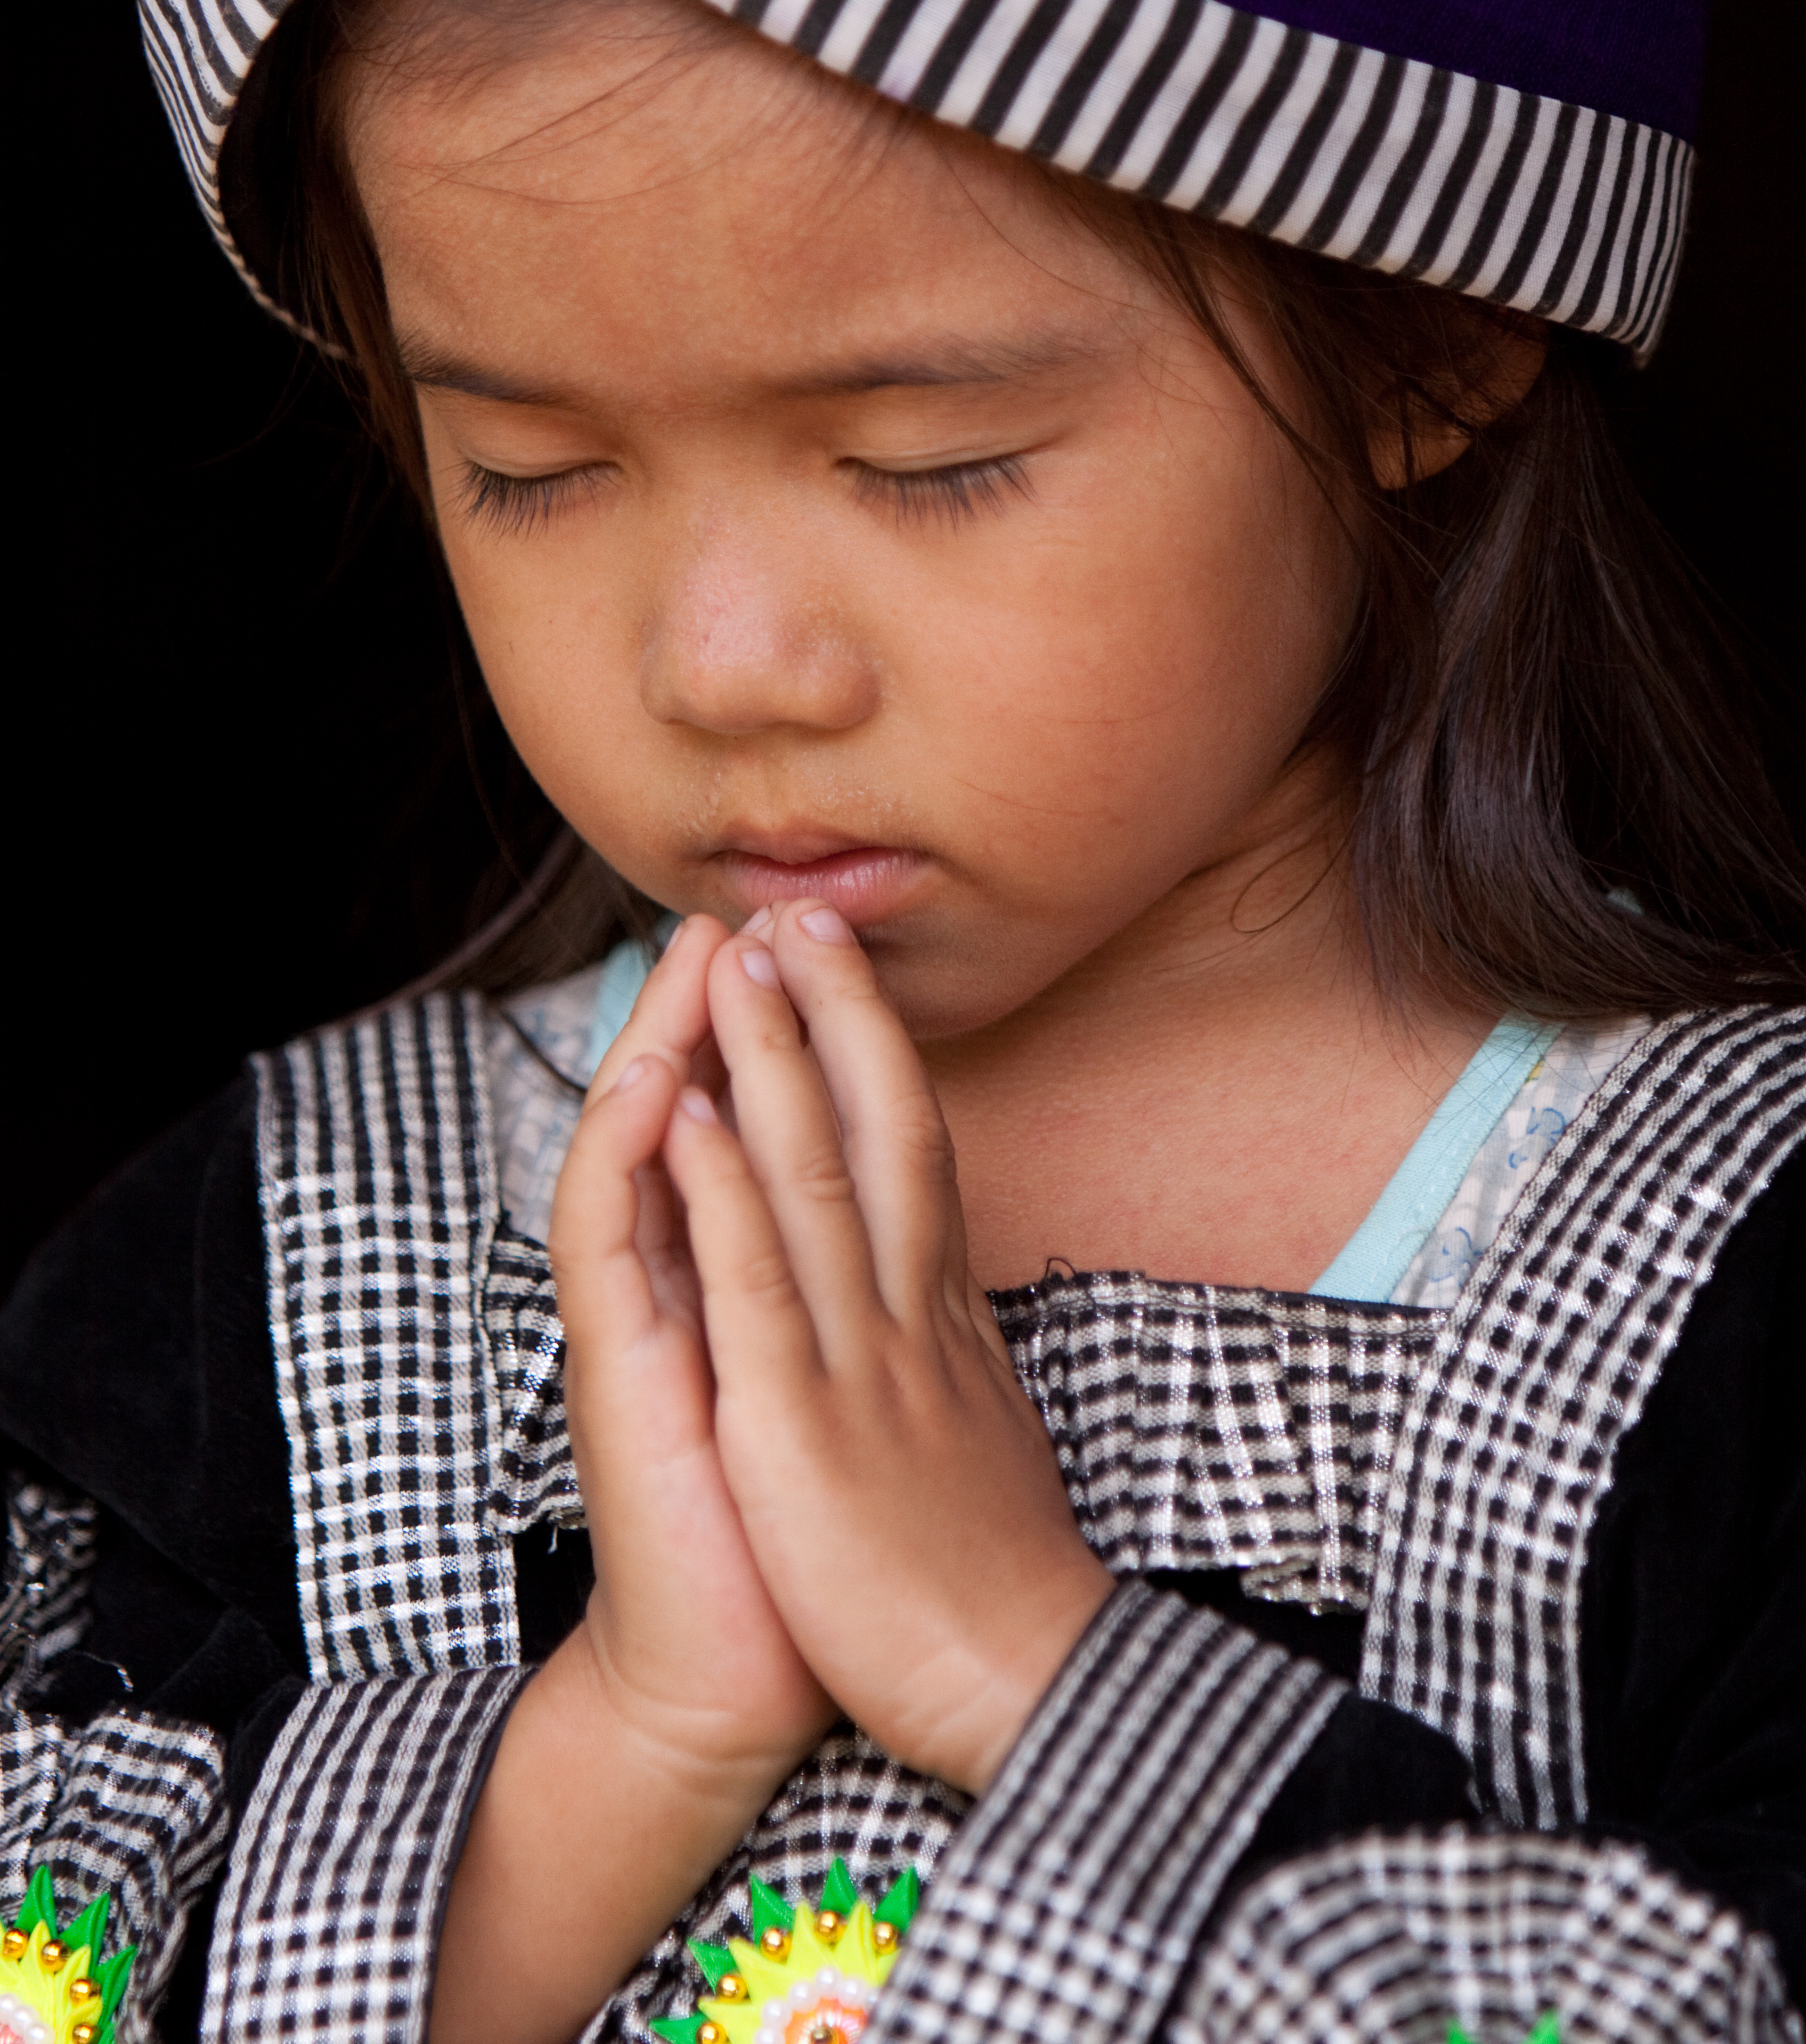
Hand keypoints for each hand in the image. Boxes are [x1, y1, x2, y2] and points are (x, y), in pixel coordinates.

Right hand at [547, 914, 833, 1791]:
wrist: (739, 1676)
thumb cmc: (803, 1533)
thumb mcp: (843, 1388)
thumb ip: (848, 1302)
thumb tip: (903, 1233)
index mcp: (745, 1285)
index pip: (750, 1132)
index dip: (781, 1040)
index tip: (820, 956)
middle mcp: (684, 1290)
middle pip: (690, 1116)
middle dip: (717, 1011)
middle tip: (750, 909)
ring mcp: (642, 1327)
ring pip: (639, 1156)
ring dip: (665, 1048)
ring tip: (694, 957)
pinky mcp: (620, 1378)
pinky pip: (614, 1246)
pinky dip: (635, 1160)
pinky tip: (659, 1088)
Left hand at [663, 902, 1112, 1795]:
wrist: (1016, 1689)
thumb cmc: (988, 1578)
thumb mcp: (980, 1432)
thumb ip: (953, 1352)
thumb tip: (948, 1299)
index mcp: (944, 1319)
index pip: (915, 1151)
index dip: (878, 1050)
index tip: (842, 969)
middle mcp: (908, 1314)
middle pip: (879, 1127)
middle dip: (836, 1012)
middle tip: (800, 909)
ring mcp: (856, 1361)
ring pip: (812, 1175)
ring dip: (771, 1057)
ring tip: (735, 956)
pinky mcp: (800, 1424)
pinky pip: (754, 1285)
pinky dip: (718, 1190)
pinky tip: (686, 1111)